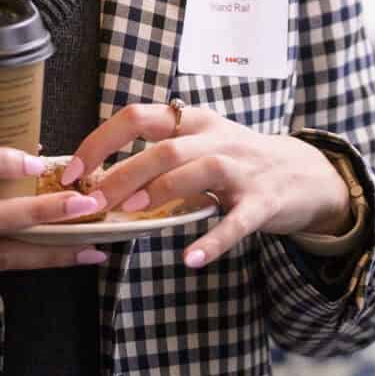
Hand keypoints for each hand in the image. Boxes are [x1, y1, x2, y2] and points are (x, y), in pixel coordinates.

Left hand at [66, 101, 351, 270]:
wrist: (303, 173)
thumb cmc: (236, 160)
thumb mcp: (197, 144)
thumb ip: (156, 153)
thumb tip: (96, 176)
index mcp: (192, 120)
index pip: (137, 116)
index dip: (99, 142)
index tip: (71, 171)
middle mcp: (216, 138)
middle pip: (164, 148)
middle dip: (121, 175)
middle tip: (91, 203)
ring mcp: (243, 169)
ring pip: (199, 171)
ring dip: (160, 191)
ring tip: (129, 214)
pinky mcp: (264, 202)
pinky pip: (237, 222)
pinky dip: (213, 240)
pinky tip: (189, 259)